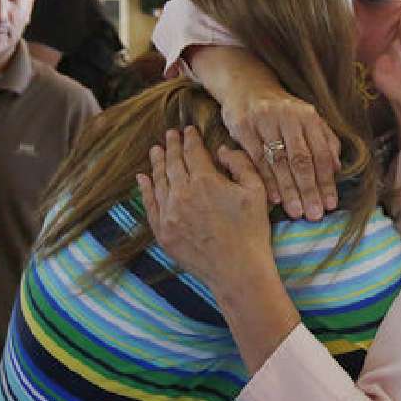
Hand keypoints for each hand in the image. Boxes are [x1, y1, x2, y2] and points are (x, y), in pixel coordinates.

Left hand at [137, 127, 273, 290]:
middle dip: (172, 146)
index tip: (188, 130)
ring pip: (159, 181)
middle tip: (170, 134)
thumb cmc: (252, 231)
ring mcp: (169, 214)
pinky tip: (143, 178)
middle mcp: (182, 194)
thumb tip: (222, 150)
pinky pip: (150, 205)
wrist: (238, 271)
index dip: (190, 138)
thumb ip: (240, 164)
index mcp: (205, 180)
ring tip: (157, 151)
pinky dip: (145, 189)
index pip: (193, 152)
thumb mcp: (256, 191)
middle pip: (173, 163)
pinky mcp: (163, 232)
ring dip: (157, 163)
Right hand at [220, 87, 340, 221]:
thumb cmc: (282, 110)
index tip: (331, 204)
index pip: (320, 153)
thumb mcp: (307, 119)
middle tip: (314, 214)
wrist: (247, 86)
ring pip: (279, 162)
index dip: (326, 180)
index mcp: (308, 116)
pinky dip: (266, 180)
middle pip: (301, 159)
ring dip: (289, 190)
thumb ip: (325, 140)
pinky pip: (257, 159)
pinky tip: (274, 199)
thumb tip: (337, 168)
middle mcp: (288, 116)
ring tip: (297, 212)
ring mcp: (264, 121)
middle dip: (309, 190)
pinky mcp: (243, 126)